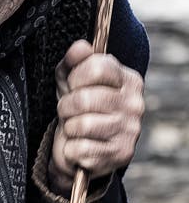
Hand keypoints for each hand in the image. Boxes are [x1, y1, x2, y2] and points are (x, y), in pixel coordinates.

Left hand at [48, 39, 143, 195]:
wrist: (81, 150)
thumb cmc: (78, 110)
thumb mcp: (71, 81)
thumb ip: (74, 61)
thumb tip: (79, 48)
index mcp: (128, 80)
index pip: (97, 66)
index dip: (76, 77)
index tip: (73, 86)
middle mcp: (135, 104)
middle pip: (85, 98)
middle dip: (66, 106)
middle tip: (69, 111)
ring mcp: (131, 130)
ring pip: (82, 125)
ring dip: (69, 128)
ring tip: (74, 128)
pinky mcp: (121, 154)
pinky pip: (81, 149)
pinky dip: (71, 150)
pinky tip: (79, 146)